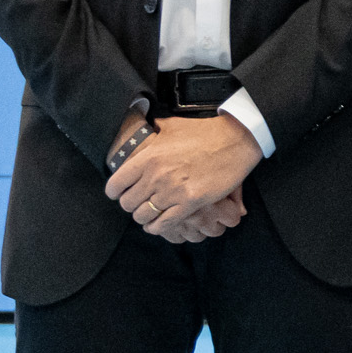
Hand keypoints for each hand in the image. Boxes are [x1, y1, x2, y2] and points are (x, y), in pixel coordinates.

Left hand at [106, 114, 263, 237]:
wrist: (236, 140)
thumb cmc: (205, 132)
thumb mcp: (172, 126)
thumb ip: (154, 130)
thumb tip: (145, 125)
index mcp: (148, 157)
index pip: (116, 184)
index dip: (115, 192)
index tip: (120, 193)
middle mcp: (156, 175)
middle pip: (128, 203)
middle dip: (132, 206)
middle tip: (140, 203)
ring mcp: (173, 191)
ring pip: (144, 216)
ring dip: (145, 218)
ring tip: (149, 216)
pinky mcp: (191, 202)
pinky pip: (165, 224)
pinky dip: (159, 228)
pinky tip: (158, 226)